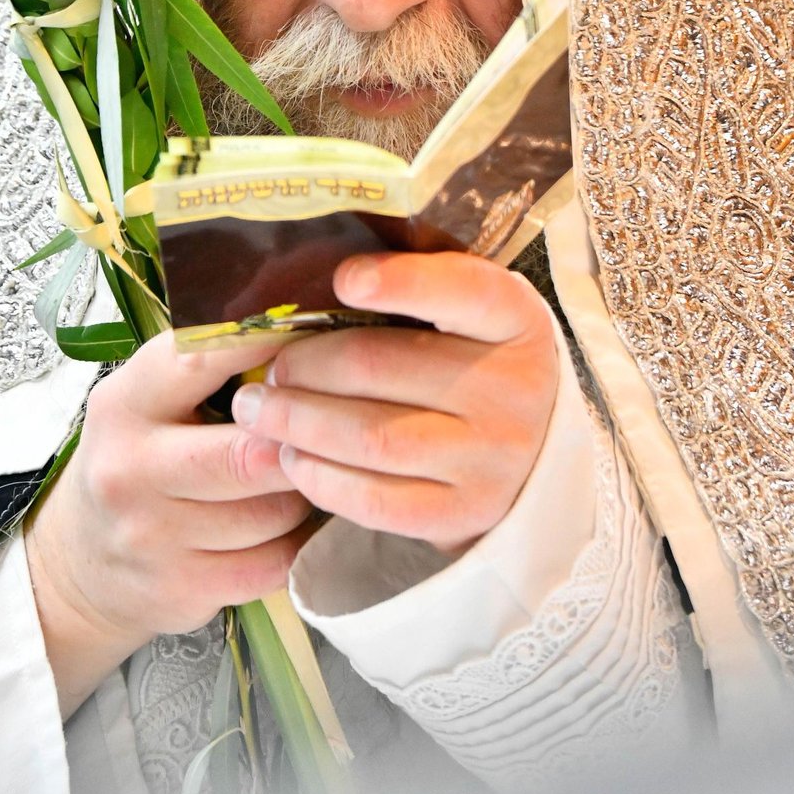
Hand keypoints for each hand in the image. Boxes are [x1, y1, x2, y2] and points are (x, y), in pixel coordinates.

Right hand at [25, 334, 313, 717]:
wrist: (80, 562)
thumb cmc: (137, 460)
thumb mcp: (147, 401)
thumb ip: (209, 368)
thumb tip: (302, 333)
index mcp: (124, 405)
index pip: (199, 360)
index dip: (265, 346)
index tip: (312, 339)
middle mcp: (130, 471)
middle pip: (250, 454)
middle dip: (298, 442)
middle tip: (327, 429)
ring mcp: (153, 539)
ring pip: (274, 512)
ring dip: (302, 493)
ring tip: (299, 476)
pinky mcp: (182, 590)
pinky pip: (275, 563)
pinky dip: (296, 543)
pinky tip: (289, 525)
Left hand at [230, 252, 558, 555]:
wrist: (533, 455)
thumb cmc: (475, 363)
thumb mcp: (468, 313)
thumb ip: (411, 291)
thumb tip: (302, 288)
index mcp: (514, 319)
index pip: (462, 291)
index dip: (402, 282)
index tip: (344, 280)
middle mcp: (513, 389)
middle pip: (384, 367)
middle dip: (307, 366)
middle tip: (268, 370)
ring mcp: (492, 459)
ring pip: (371, 437)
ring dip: (299, 422)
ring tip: (260, 411)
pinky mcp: (462, 513)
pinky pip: (374, 499)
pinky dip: (319, 476)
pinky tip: (292, 456)